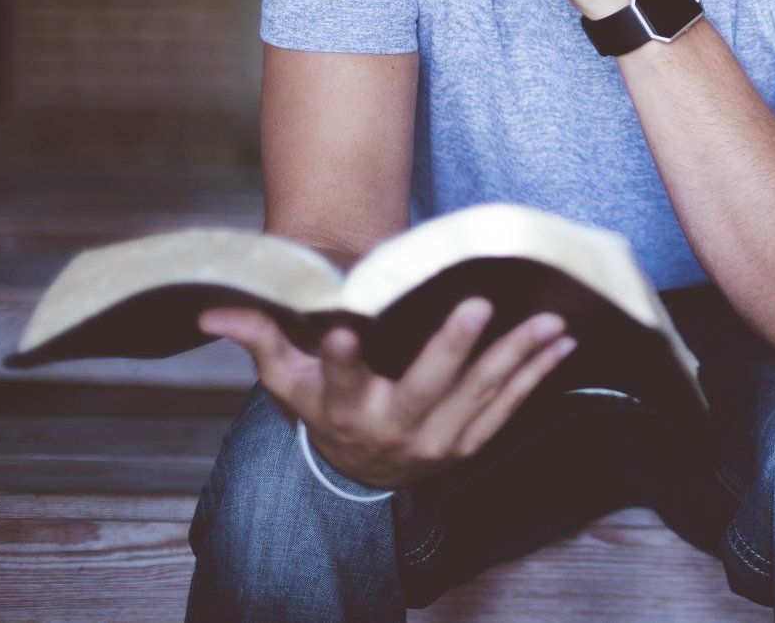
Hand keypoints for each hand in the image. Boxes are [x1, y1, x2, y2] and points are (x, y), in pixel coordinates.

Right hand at [198, 297, 575, 489]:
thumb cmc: (326, 408)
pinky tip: (561, 346)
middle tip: (477, 306)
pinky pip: (508, 408)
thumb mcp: (289, 380)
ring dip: (516, 356)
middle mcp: (391, 426)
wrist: (363, 470)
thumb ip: (263, 338)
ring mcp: (436, 439)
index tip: (342, 328)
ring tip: (548, 320)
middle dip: (452, 348)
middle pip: (423, 387)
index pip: (337, 380)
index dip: (339, 357)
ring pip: (479, 395)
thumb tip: (213, 308)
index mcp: (343, 407)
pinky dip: (537, 377)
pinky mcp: (469, 443)